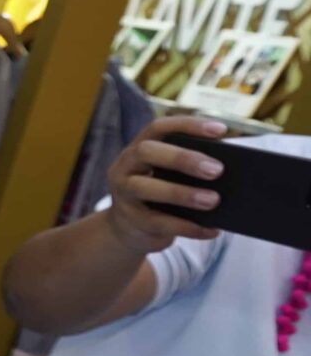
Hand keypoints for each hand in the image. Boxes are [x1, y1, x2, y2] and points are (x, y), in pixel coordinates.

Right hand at [101, 114, 227, 253]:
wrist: (128, 229)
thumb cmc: (158, 194)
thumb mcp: (167, 174)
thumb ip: (188, 166)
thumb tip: (230, 167)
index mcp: (140, 148)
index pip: (159, 128)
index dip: (188, 125)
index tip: (220, 130)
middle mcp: (126, 166)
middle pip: (147, 152)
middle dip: (183, 158)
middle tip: (216, 170)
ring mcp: (124, 194)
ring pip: (146, 188)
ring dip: (182, 194)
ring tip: (213, 200)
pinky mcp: (131, 220)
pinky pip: (158, 223)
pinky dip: (188, 227)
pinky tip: (211, 230)